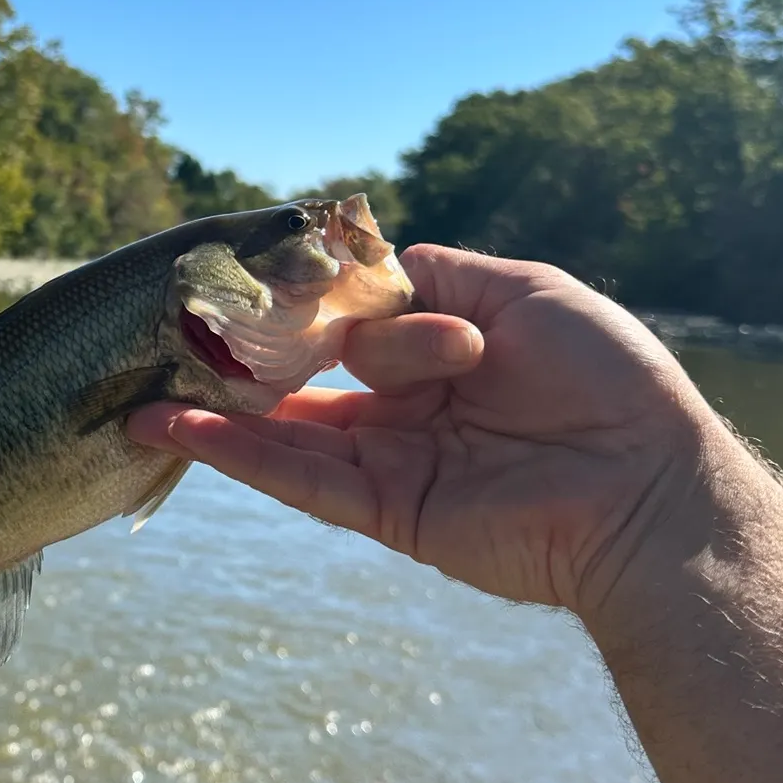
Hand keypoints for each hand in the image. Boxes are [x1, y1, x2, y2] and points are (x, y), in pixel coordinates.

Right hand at [129, 245, 722, 622]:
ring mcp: (392, 461)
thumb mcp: (525, 291)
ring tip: (137, 394)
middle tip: (172, 333)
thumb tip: (363, 271)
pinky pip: (300, 479)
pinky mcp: (384, 512)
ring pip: (288, 433)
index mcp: (443, 348)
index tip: (248, 278)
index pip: (352, 316)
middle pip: (308, 375)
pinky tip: (178, 427)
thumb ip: (436, 276)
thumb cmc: (606, 379)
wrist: (645, 491)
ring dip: (214, 413)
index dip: (306, 297)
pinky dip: (238, 455)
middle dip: (243, 357)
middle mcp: (408, 405)